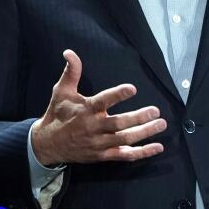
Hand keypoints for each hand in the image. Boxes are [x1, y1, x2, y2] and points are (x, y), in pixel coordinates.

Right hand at [31, 49, 166, 165]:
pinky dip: (142, 153)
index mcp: (86, 110)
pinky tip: (157, 147)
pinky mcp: (103, 155)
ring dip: (145, 132)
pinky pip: (124, 155)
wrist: (48, 144)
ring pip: (125, 139)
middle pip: (119, 123)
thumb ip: (71, 72)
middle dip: (138, 117)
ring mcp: (99, 143)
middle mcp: (94, 127)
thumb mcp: (62, 91)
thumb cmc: (58, 114)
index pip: (103, 101)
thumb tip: (69, 52)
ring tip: (161, 124)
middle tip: (155, 111)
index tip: (132, 88)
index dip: (117, 95)